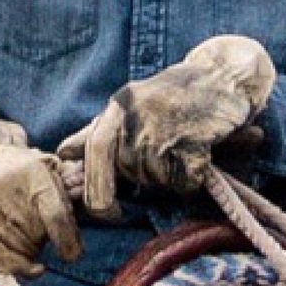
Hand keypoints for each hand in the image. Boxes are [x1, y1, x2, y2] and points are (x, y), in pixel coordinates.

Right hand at [0, 118, 80, 275]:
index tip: (72, 254)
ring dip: (30, 249)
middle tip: (39, 227)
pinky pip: (3, 264)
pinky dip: (18, 267)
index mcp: (30, 172)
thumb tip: (92, 205)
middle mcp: (3, 189)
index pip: (55, 214)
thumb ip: (70, 189)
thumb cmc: (21, 175)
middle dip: (46, 238)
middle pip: (39, 236)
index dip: (67, 239)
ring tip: (23, 231)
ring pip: (24, 251)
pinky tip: (24, 261)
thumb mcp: (47, 171)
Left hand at [57, 35, 274, 219]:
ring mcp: (162, 128)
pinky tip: (198, 156)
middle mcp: (134, 116)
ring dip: (168, 176)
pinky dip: (191, 179)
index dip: (94, 184)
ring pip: (155, 180)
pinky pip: (183, 182)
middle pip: (126, 171)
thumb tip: (63, 154)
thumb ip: (99, 130)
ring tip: (181, 148)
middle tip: (161, 165)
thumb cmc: (174, 96)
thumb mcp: (130, 105)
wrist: (223, 76)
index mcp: (116, 108)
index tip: (106, 209)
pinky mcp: (192, 140)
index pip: (91, 150)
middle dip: (141, 179)